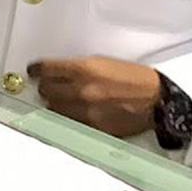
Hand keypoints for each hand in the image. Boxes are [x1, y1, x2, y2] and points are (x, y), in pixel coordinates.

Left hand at [28, 57, 161, 137]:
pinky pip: (69, 122)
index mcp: (83, 70)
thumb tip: (57, 72)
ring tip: (60, 99)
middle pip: (45, 90)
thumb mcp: (102, 62)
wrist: (158, 100)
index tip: (33, 70)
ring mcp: (86, 111)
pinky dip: (67, 117)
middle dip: (45, 86)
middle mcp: (81, 91)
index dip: (36, 69)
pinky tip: (72, 112)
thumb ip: (76, 68)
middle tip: (47, 85)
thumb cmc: (134, 78)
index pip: (45, 69)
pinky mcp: (94, 127)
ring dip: (54, 103)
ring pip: (53, 108)